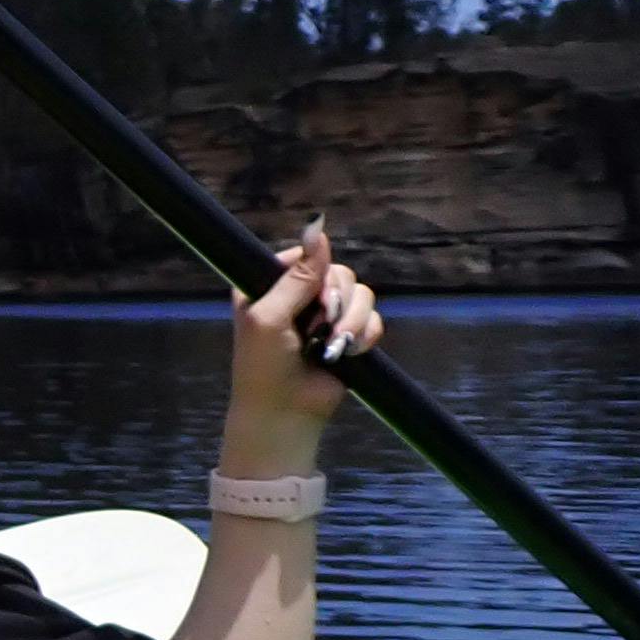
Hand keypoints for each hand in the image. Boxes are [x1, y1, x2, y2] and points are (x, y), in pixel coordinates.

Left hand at [226, 221, 377, 469]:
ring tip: (332, 347)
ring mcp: (325, 316)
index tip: (312, 295)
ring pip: (363, 295)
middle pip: (340, 272)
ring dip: (351, 322)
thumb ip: (298, 275)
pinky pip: (375, 320)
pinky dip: (364, 337)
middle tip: (320, 327)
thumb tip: (318, 226)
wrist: (285, 413)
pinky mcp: (348, 336)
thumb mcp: (270, 316)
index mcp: (269, 285)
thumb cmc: (264, 366)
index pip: (307, 255)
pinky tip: (346, 354)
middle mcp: (299, 296)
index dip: (317, 272)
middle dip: (337, 302)